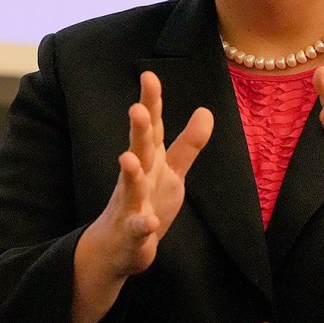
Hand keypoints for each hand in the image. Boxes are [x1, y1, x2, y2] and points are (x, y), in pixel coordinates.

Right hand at [73, 72, 212, 322]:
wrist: (117, 247)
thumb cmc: (146, 202)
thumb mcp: (171, 172)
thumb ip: (188, 144)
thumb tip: (206, 110)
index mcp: (151, 161)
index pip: (153, 128)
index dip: (151, 102)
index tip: (149, 74)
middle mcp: (138, 177)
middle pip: (140, 150)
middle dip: (139, 130)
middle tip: (137, 108)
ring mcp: (131, 204)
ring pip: (130, 186)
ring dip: (130, 173)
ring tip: (128, 157)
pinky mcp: (132, 233)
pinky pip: (136, 228)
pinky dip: (141, 225)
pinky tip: (147, 222)